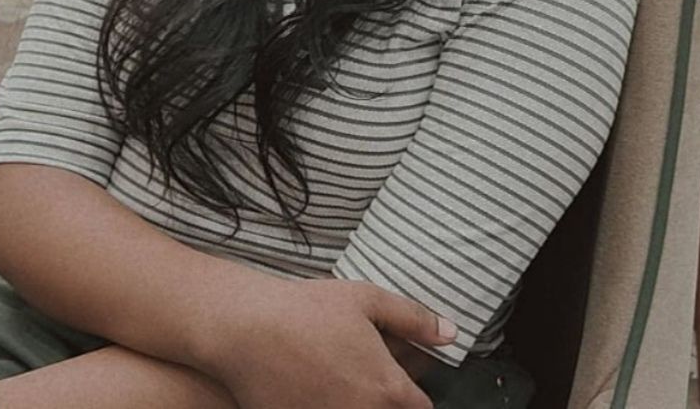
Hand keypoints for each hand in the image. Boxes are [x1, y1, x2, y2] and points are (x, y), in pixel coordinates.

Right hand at [207, 277, 455, 408]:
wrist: (249, 329)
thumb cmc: (309, 310)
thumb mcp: (368, 300)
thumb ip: (414, 319)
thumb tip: (450, 332)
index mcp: (387, 389)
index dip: (414, 396)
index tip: (404, 383)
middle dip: (389, 402)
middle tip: (368, 376)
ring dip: (360, 405)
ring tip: (343, 379)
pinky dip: (330, 408)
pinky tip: (319, 387)